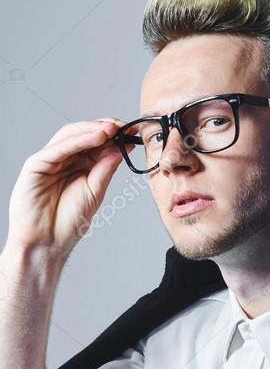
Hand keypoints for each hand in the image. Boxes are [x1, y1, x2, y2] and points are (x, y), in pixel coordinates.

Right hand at [5, 117, 133, 262]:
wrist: (47, 242)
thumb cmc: (67, 222)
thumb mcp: (95, 192)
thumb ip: (105, 169)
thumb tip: (120, 149)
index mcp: (78, 167)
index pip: (96, 144)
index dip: (115, 137)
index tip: (134, 132)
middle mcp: (63, 160)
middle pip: (84, 135)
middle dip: (106, 128)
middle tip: (125, 126)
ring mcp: (49, 161)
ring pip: (71, 136)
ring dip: (93, 129)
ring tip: (113, 128)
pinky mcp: (36, 165)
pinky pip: (59, 148)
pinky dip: (78, 140)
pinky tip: (96, 136)